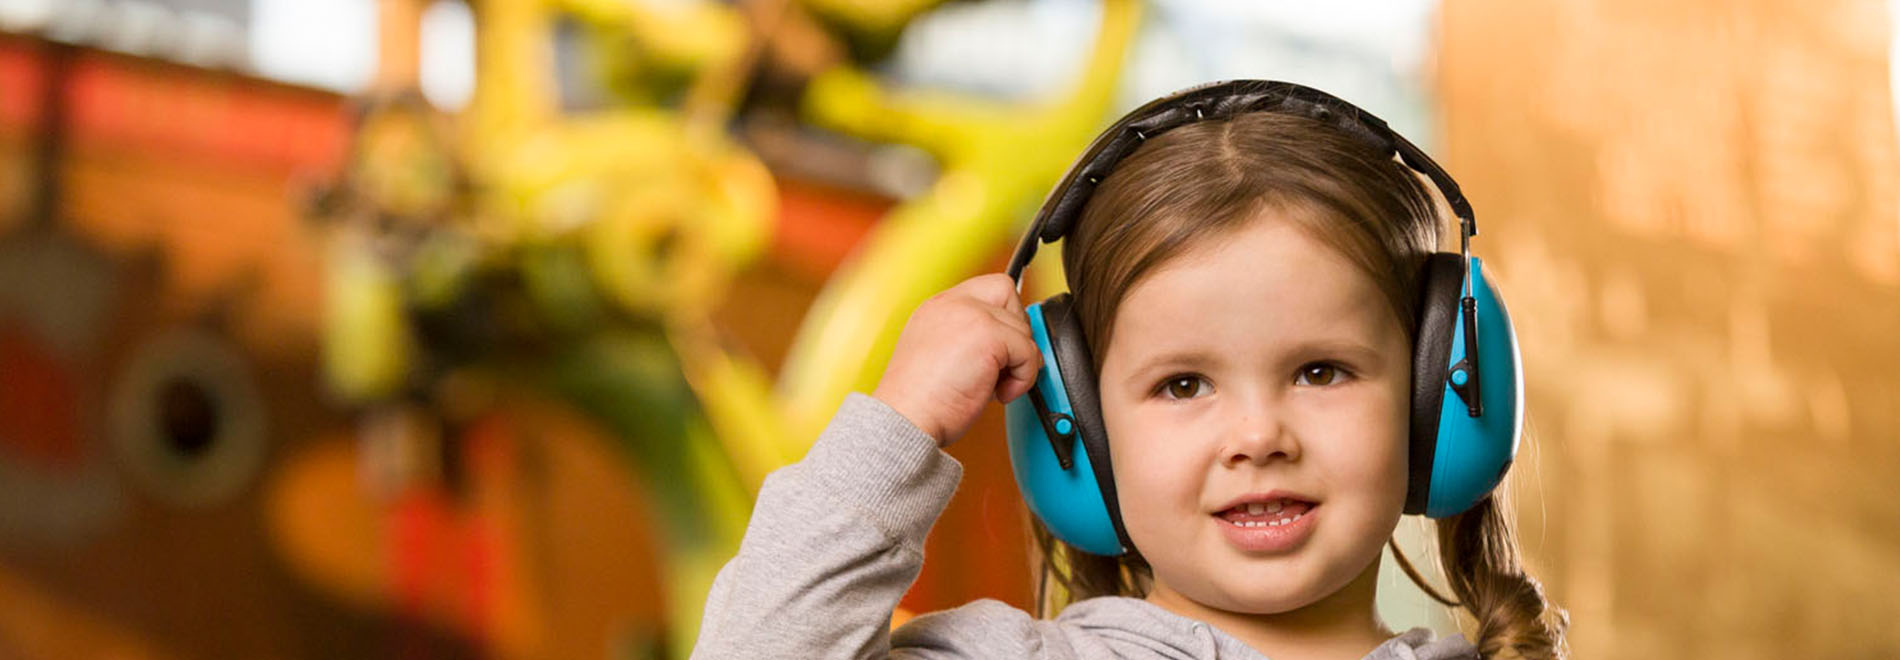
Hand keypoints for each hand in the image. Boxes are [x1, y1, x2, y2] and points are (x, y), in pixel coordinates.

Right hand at [872, 273, 1043, 447]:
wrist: (906, 418)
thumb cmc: (919, 402)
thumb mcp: (940, 355)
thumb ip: (969, 339)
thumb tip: (1010, 346)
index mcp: (938, 307)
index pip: (987, 288)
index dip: (1002, 315)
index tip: (1001, 346)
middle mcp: (953, 303)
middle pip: (1009, 296)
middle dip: (1015, 333)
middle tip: (1000, 366)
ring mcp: (972, 315)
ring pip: (1022, 329)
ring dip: (1018, 363)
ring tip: (993, 387)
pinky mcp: (989, 335)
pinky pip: (1029, 352)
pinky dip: (1023, 378)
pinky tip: (998, 394)